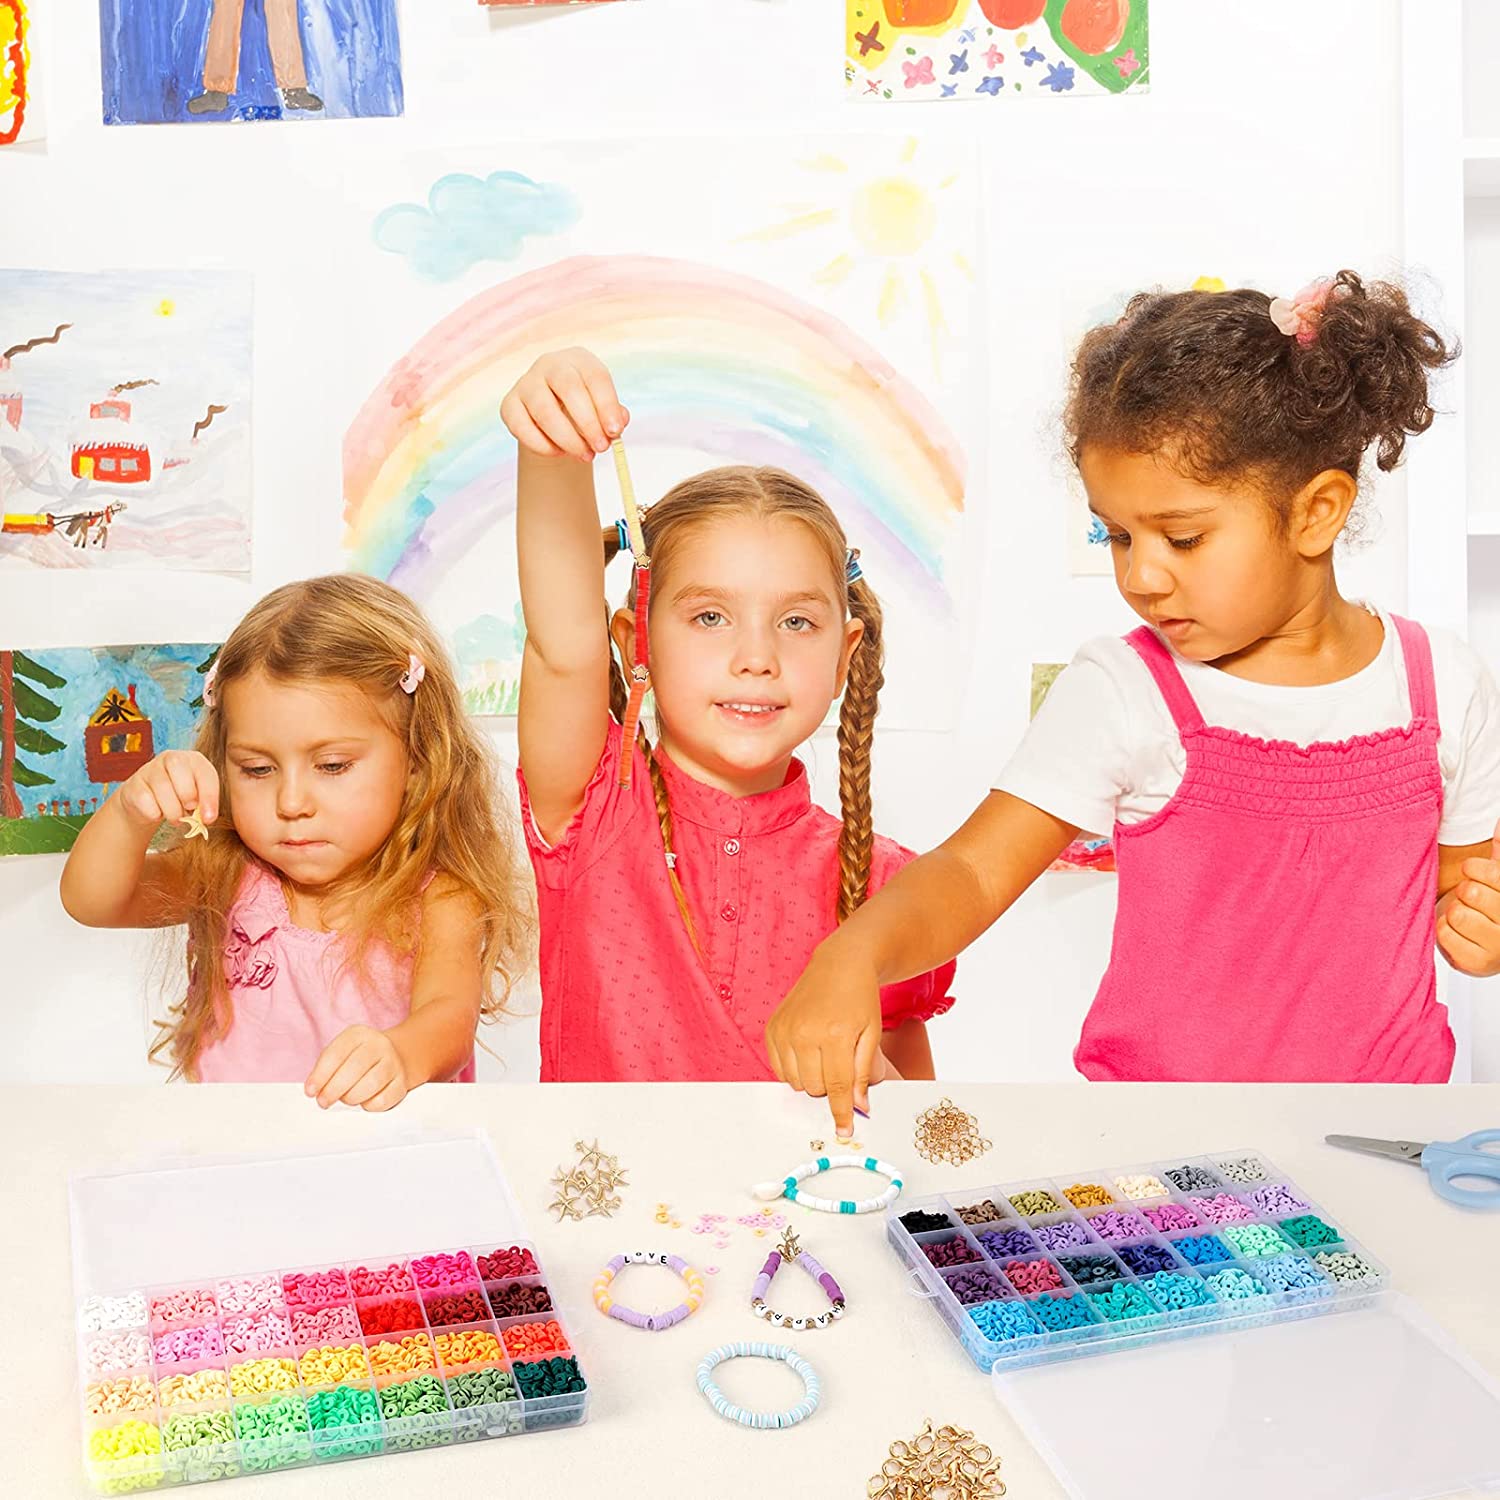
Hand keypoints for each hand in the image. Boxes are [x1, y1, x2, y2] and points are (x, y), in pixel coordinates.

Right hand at [116, 750, 218, 835]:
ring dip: (172, 811)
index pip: (205, 773)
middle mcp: (171, 758)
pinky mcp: (133, 784)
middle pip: (181, 773)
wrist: (147, 803)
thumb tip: (207, 818)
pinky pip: (146, 800)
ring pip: (163, 788)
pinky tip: (157, 812)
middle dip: (187, 797)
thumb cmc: (179, 798)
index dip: (209, 797)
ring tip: (175, 817)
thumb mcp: (197, 798)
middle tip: (188, 811)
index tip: (209, 818)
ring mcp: (150, 769)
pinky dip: (154, 813)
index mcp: (193, 760)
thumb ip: (205, 804)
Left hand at [304, 1025, 409, 1110]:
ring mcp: (393, 1063)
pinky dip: (369, 1105)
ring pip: (371, 1084)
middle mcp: (379, 1045)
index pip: (337, 1054)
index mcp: (359, 1034)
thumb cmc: (357, 1058)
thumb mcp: (340, 1053)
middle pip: (355, 1068)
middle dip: (334, 1089)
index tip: (310, 1091)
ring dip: (351, 1097)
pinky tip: (364, 1101)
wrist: (394, 1055)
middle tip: (324, 1101)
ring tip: (345, 1098)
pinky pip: (384, 1100)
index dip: (321, 1075)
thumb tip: (314, 1090)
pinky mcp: (402, 1083)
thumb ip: (324, 1069)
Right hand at [500, 347, 627, 462]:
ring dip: (568, 439)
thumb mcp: (603, 411)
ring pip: (544, 411)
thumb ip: (614, 416)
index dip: (606, 405)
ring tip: (585, 455)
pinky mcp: (509, 404)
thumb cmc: (585, 412)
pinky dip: (543, 445)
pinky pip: (522, 427)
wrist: (553, 419)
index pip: (595, 376)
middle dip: (588, 422)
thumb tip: (618, 422)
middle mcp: (550, 364)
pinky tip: (559, 452)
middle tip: (601, 448)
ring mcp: (526, 383)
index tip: (615, 431)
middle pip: (568, 388)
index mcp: (579, 360)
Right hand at [765, 946, 884, 1139]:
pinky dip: (794, 1069)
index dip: (842, 1112)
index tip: (844, 1130)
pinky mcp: (772, 1028)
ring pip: (795, 1082)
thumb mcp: (872, 1034)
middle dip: (829, 1088)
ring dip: (811, 1079)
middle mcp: (805, 1033)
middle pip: (814, 1088)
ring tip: (825, 1056)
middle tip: (840, 1068)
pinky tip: (809, 1052)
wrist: (840, 963)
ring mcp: (785, 1030)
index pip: (837, 1087)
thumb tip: (858, 1106)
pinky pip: (779, 1068)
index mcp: (835, 1034)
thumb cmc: (860, 998)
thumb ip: (863, 1072)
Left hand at [1438, 819, 1499, 976]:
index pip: (1490, 873)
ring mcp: (1499, 948)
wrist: (1479, 944)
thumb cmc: (1486, 903)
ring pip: (1457, 913)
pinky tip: (1458, 933)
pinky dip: (1444, 930)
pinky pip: (1445, 934)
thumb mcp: (1495, 875)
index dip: (1474, 869)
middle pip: (1471, 892)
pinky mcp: (1478, 964)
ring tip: (1465, 918)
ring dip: (1453, 912)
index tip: (1473, 873)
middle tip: (1471, 901)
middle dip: (1464, 892)